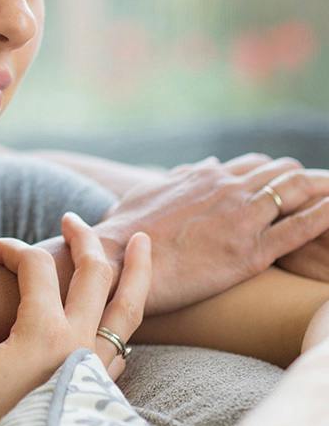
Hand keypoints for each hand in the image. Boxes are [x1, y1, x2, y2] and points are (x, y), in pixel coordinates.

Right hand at [0, 214, 150, 425]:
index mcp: (44, 333)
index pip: (37, 265)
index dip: (10, 247)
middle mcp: (80, 345)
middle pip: (97, 273)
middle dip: (83, 238)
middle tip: (70, 220)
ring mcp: (97, 369)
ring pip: (129, 308)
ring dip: (134, 269)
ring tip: (140, 241)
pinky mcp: (101, 389)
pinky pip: (126, 339)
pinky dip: (128, 310)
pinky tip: (121, 304)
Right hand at [86, 155, 328, 313]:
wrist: (118, 260)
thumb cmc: (126, 231)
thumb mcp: (148, 193)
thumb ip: (178, 178)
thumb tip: (201, 167)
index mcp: (205, 177)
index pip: (257, 165)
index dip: (276, 175)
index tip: (286, 188)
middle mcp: (228, 190)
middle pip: (284, 174)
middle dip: (306, 181)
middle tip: (321, 194)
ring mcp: (241, 219)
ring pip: (298, 192)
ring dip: (321, 192)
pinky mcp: (250, 253)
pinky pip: (300, 229)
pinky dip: (324, 218)